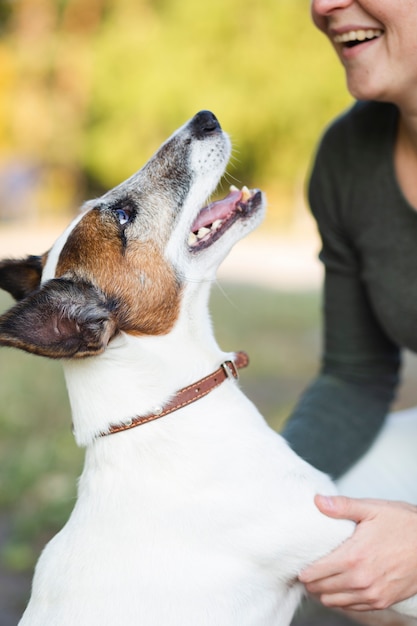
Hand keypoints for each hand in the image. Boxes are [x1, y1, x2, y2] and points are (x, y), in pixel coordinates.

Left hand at [299, 495, 416, 611]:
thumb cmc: (403, 524)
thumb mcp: (372, 509)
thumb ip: (342, 506)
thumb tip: (318, 501)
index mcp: (354, 556)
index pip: (316, 572)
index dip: (304, 570)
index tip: (299, 565)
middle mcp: (361, 580)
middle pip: (321, 589)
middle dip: (311, 580)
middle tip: (308, 570)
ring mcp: (372, 593)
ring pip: (334, 601)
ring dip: (325, 591)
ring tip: (322, 578)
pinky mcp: (382, 601)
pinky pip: (352, 606)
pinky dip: (342, 599)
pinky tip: (341, 586)